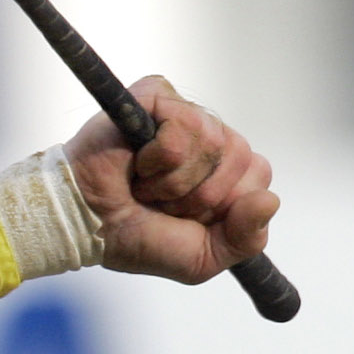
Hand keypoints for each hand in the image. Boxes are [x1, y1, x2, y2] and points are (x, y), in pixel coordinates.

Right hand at [63, 76, 278, 282]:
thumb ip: (244, 240)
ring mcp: (185, 111)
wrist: (83, 226)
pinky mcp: (159, 95)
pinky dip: (158, 161)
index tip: (186, 217)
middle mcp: (210, 133)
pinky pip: (185, 130)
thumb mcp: (200, 258)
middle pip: (241, 158)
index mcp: (223, 166)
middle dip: (198, 197)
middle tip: (160, 201)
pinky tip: (136, 163)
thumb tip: (270, 201)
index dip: (225, 205)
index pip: (258, 175)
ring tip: (143, 184)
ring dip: (173, 182)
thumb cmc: (133, 238)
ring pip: (215, 144)